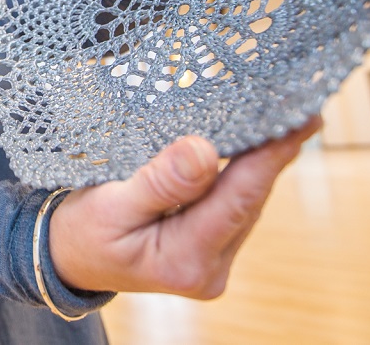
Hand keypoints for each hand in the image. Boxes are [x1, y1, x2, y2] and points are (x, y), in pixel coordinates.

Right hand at [48, 116, 321, 298]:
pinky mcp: (212, 247)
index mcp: (185, 261)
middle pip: (249, 198)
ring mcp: (214, 260)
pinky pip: (234, 201)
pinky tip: (255, 141)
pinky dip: (242, 170)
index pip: (238, 199)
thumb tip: (203, 151)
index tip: (301, 119)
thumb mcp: (110, 204)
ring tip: (281, 113)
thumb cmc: (82, 232)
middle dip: (272, 150)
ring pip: (246, 199)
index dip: (271, 156)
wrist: (68, 256)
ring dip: (260, 158)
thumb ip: (159, 182)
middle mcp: (209, 267)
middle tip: (297, 102)